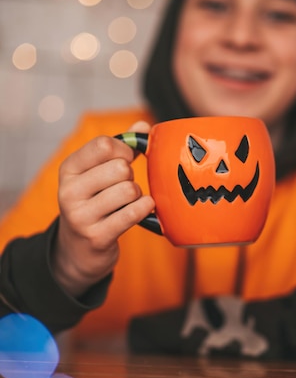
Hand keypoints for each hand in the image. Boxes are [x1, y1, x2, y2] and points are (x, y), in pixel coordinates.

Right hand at [52, 121, 154, 296]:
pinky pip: (133, 213)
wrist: (78, 250)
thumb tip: (143, 127)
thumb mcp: (97, 173)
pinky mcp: (97, 237)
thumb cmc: (94, 202)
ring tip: (128, 202)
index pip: (104, 144)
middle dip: (130, 176)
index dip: (124, 149)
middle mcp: (69, 191)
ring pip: (128, 190)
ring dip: (137, 195)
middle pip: (119, 167)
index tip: (125, 159)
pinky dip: (144, 209)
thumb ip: (120, 147)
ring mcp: (81, 216)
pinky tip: (144, 210)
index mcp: (68, 169)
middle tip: (124, 186)